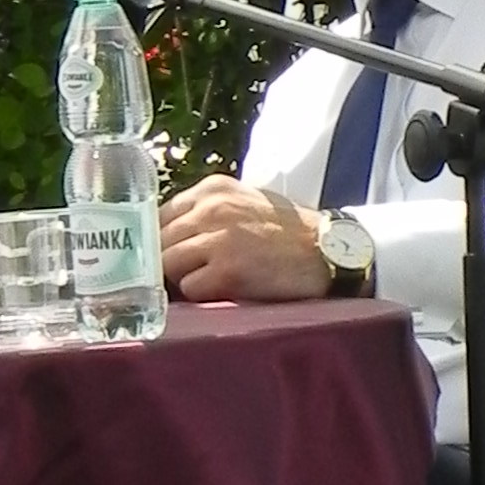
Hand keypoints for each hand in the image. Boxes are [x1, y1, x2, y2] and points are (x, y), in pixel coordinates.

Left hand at [158, 175, 329, 303]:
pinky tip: (223, 290)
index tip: (166, 253)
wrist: (326, 250)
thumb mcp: (243, 202)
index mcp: (211, 189)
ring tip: (206, 282)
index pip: (158, 214)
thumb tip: (165, 234)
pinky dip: (201, 295)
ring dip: (182, 279)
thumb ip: (205, 211)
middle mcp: (211, 209)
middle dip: (166, 261)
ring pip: (167, 264)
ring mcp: (218, 239)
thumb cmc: (286, 230)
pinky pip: (190, 288)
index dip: (159, 238)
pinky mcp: (228, 270)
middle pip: (158, 240)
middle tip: (184, 274)